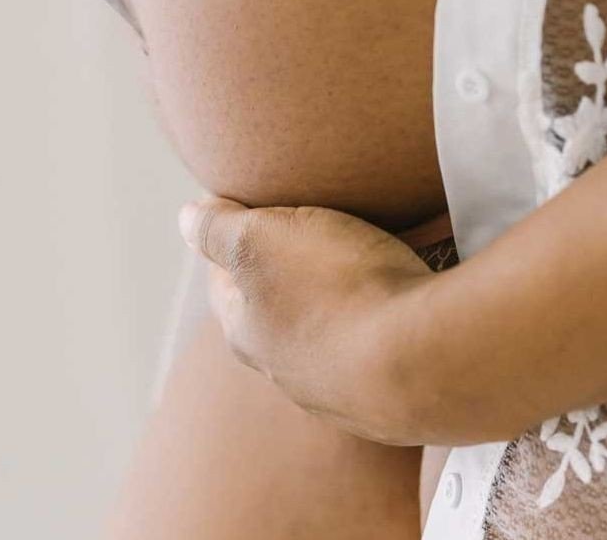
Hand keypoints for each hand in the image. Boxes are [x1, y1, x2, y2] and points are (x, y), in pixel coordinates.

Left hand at [178, 197, 437, 444]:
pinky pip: (374, 353)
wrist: (422, 360)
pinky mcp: (388, 399)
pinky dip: (377, 326)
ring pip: (324, 338)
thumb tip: (185, 217)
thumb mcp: (262, 238)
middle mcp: (285, 372)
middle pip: (275, 311)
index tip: (250, 206)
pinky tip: (394, 307)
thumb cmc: (336, 289)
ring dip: (335, 304)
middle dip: (286, 273)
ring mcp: (338, 393)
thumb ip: (218, 227)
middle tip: (309, 231)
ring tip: (359, 263)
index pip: (224, 279)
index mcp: (247, 332)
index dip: (232, 237)